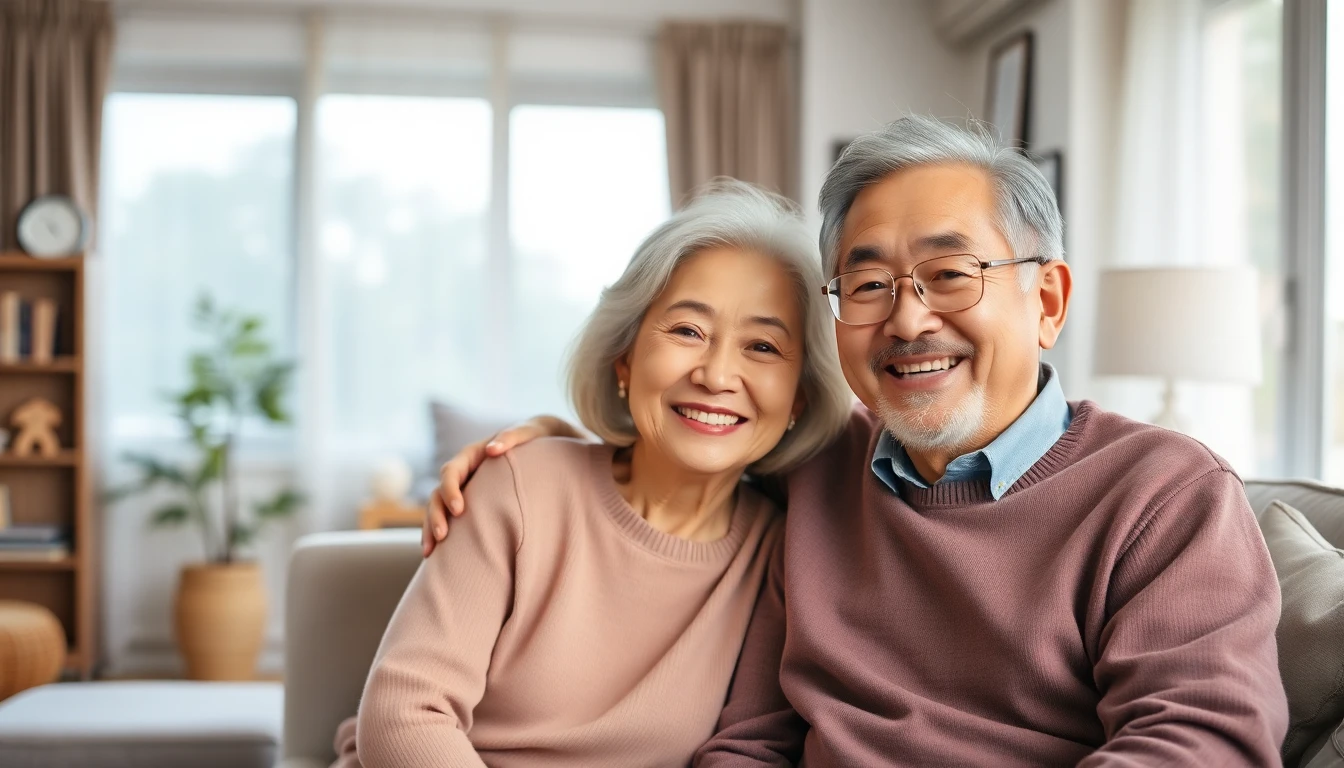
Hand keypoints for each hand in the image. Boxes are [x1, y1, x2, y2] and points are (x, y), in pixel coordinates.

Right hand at [422, 415, 583, 555]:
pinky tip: (436, 557)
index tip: (460, 510)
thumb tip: (492, 449)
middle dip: (436, 514)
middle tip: (442, 536)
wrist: (546, 447)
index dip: (450, 490)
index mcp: (472, 455)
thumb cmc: (537, 438)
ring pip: (438, 509)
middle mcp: (464, 472)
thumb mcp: (529, 432)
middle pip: (438, 493)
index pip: (451, 472)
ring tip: (428, 553)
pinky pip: (449, 519)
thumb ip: (512, 437)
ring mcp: (465, 489)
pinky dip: (440, 535)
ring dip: (431, 529)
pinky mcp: (472, 504)